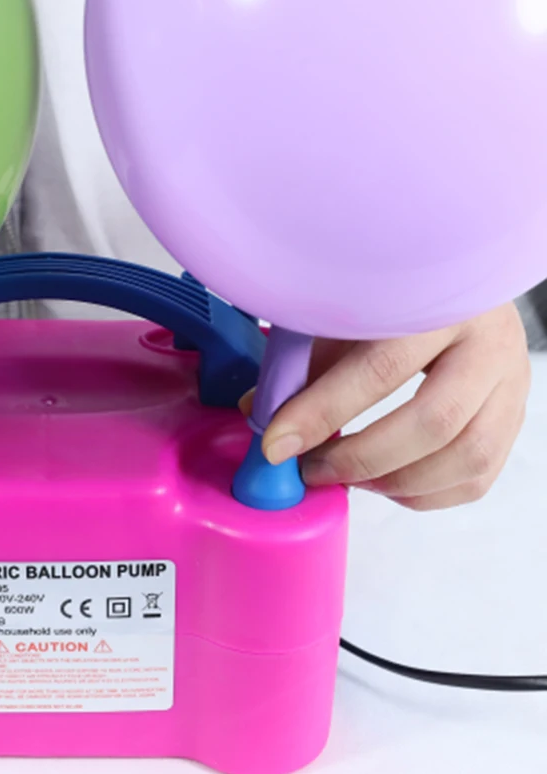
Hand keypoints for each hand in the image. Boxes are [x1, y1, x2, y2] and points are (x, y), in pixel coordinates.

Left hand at [251, 303, 531, 510]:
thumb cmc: (392, 296)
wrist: (455, 279)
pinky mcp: (515, 413)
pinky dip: (425, 494)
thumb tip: (257, 412)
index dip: (322, 414)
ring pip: (466, 456)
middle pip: (433, 422)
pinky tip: (384, 483)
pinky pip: (479, 475)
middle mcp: (487, 340)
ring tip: (345, 477)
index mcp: (439, 300)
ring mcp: (511, 380)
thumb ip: (304, 361)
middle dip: (360, 459)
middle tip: (310, 470)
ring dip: (395, 483)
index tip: (276, 445)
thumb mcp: (344, 310)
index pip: (380, 368)